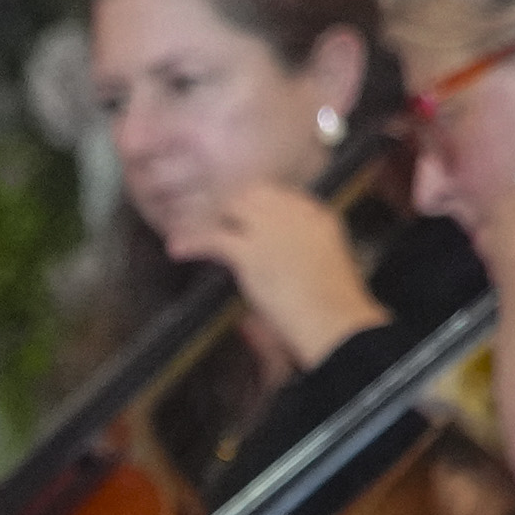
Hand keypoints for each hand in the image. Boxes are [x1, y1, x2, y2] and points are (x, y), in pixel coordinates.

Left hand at [162, 177, 376, 367]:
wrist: (335, 320)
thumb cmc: (335, 308)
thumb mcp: (325, 269)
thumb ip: (303, 258)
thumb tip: (279, 268)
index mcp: (319, 218)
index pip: (283, 196)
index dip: (259, 205)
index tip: (244, 215)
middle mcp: (295, 215)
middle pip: (255, 194)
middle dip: (232, 205)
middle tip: (214, 219)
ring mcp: (272, 230)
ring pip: (233, 209)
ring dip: (212, 218)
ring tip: (194, 231)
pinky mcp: (251, 252)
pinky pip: (214, 238)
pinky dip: (193, 242)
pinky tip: (178, 248)